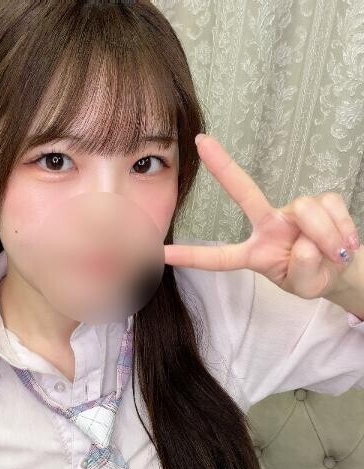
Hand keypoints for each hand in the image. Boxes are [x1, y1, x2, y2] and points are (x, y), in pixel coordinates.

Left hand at [164, 133, 361, 299]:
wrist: (341, 270)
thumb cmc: (312, 277)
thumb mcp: (305, 286)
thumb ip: (302, 271)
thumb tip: (303, 243)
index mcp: (254, 252)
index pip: (219, 257)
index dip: (192, 256)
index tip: (162, 253)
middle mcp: (268, 225)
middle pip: (244, 193)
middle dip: (223, 167)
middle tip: (201, 142)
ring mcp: (293, 211)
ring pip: (306, 211)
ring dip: (326, 236)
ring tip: (335, 254)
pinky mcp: (320, 200)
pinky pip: (330, 208)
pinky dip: (342, 228)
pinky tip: (345, 243)